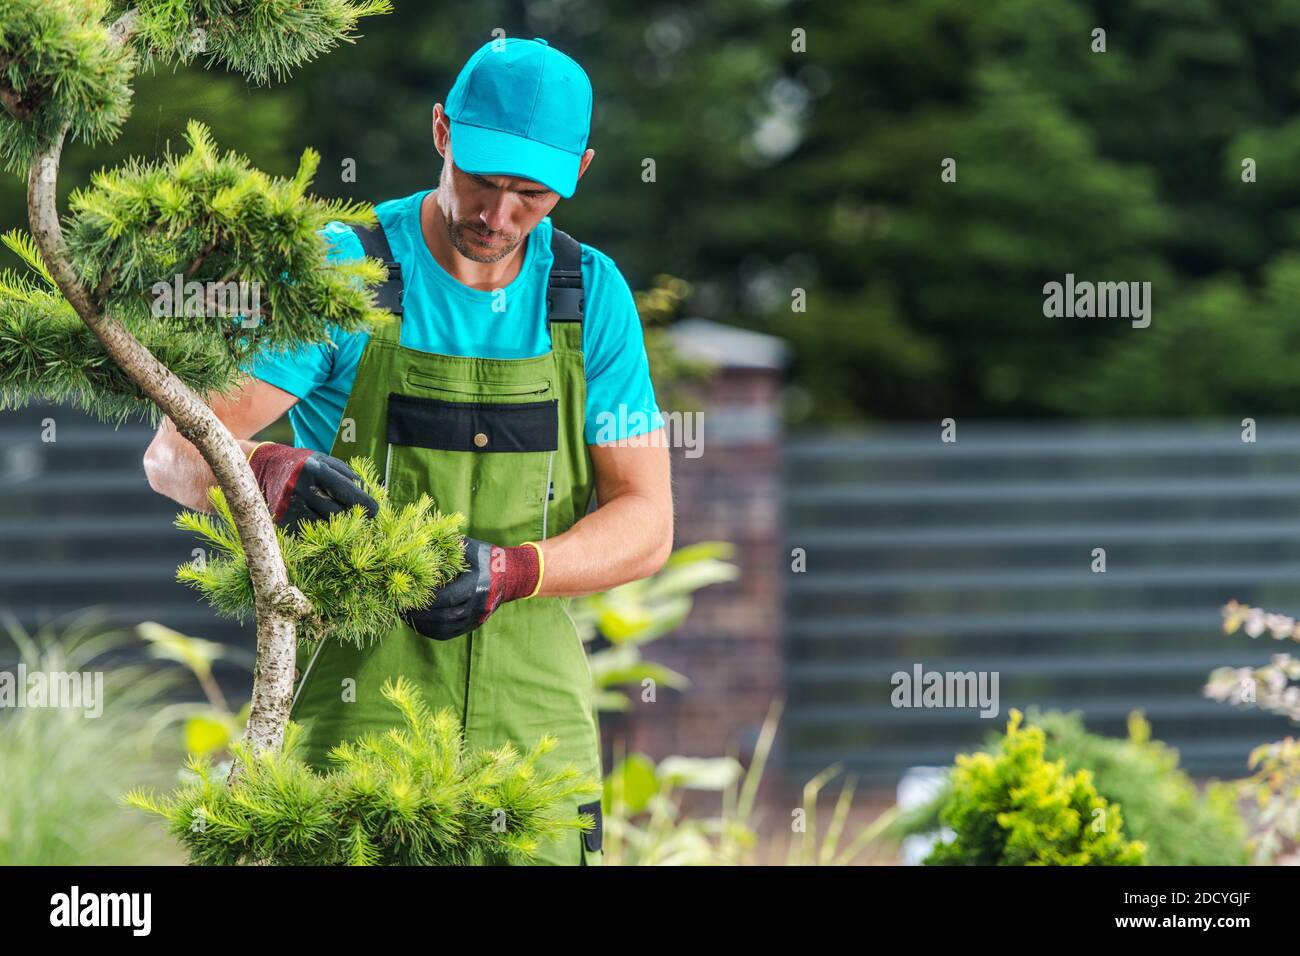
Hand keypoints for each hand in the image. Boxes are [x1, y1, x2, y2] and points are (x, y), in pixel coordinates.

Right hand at [247, 442, 378, 527]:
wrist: (264, 469)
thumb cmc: (306, 466)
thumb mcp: (327, 462)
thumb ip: (351, 478)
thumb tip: (374, 496)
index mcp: (316, 470)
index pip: (350, 494)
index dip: (367, 506)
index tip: (375, 511)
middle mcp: (302, 489)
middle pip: (339, 515)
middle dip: (352, 517)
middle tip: (357, 517)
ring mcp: (290, 508)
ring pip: (326, 528)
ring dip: (337, 526)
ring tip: (336, 516)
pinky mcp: (282, 523)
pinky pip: (311, 534)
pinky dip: (320, 531)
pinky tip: (318, 520)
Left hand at [403, 537, 540, 639]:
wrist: (511, 575)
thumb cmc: (487, 557)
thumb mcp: (470, 548)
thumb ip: (448, 545)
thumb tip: (421, 539)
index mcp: (478, 586)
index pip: (449, 598)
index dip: (427, 600)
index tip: (408, 595)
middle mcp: (479, 606)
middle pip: (445, 617)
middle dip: (420, 614)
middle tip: (400, 607)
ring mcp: (477, 618)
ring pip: (445, 629)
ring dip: (422, 625)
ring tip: (405, 616)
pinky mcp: (473, 625)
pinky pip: (449, 634)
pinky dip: (431, 631)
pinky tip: (418, 623)